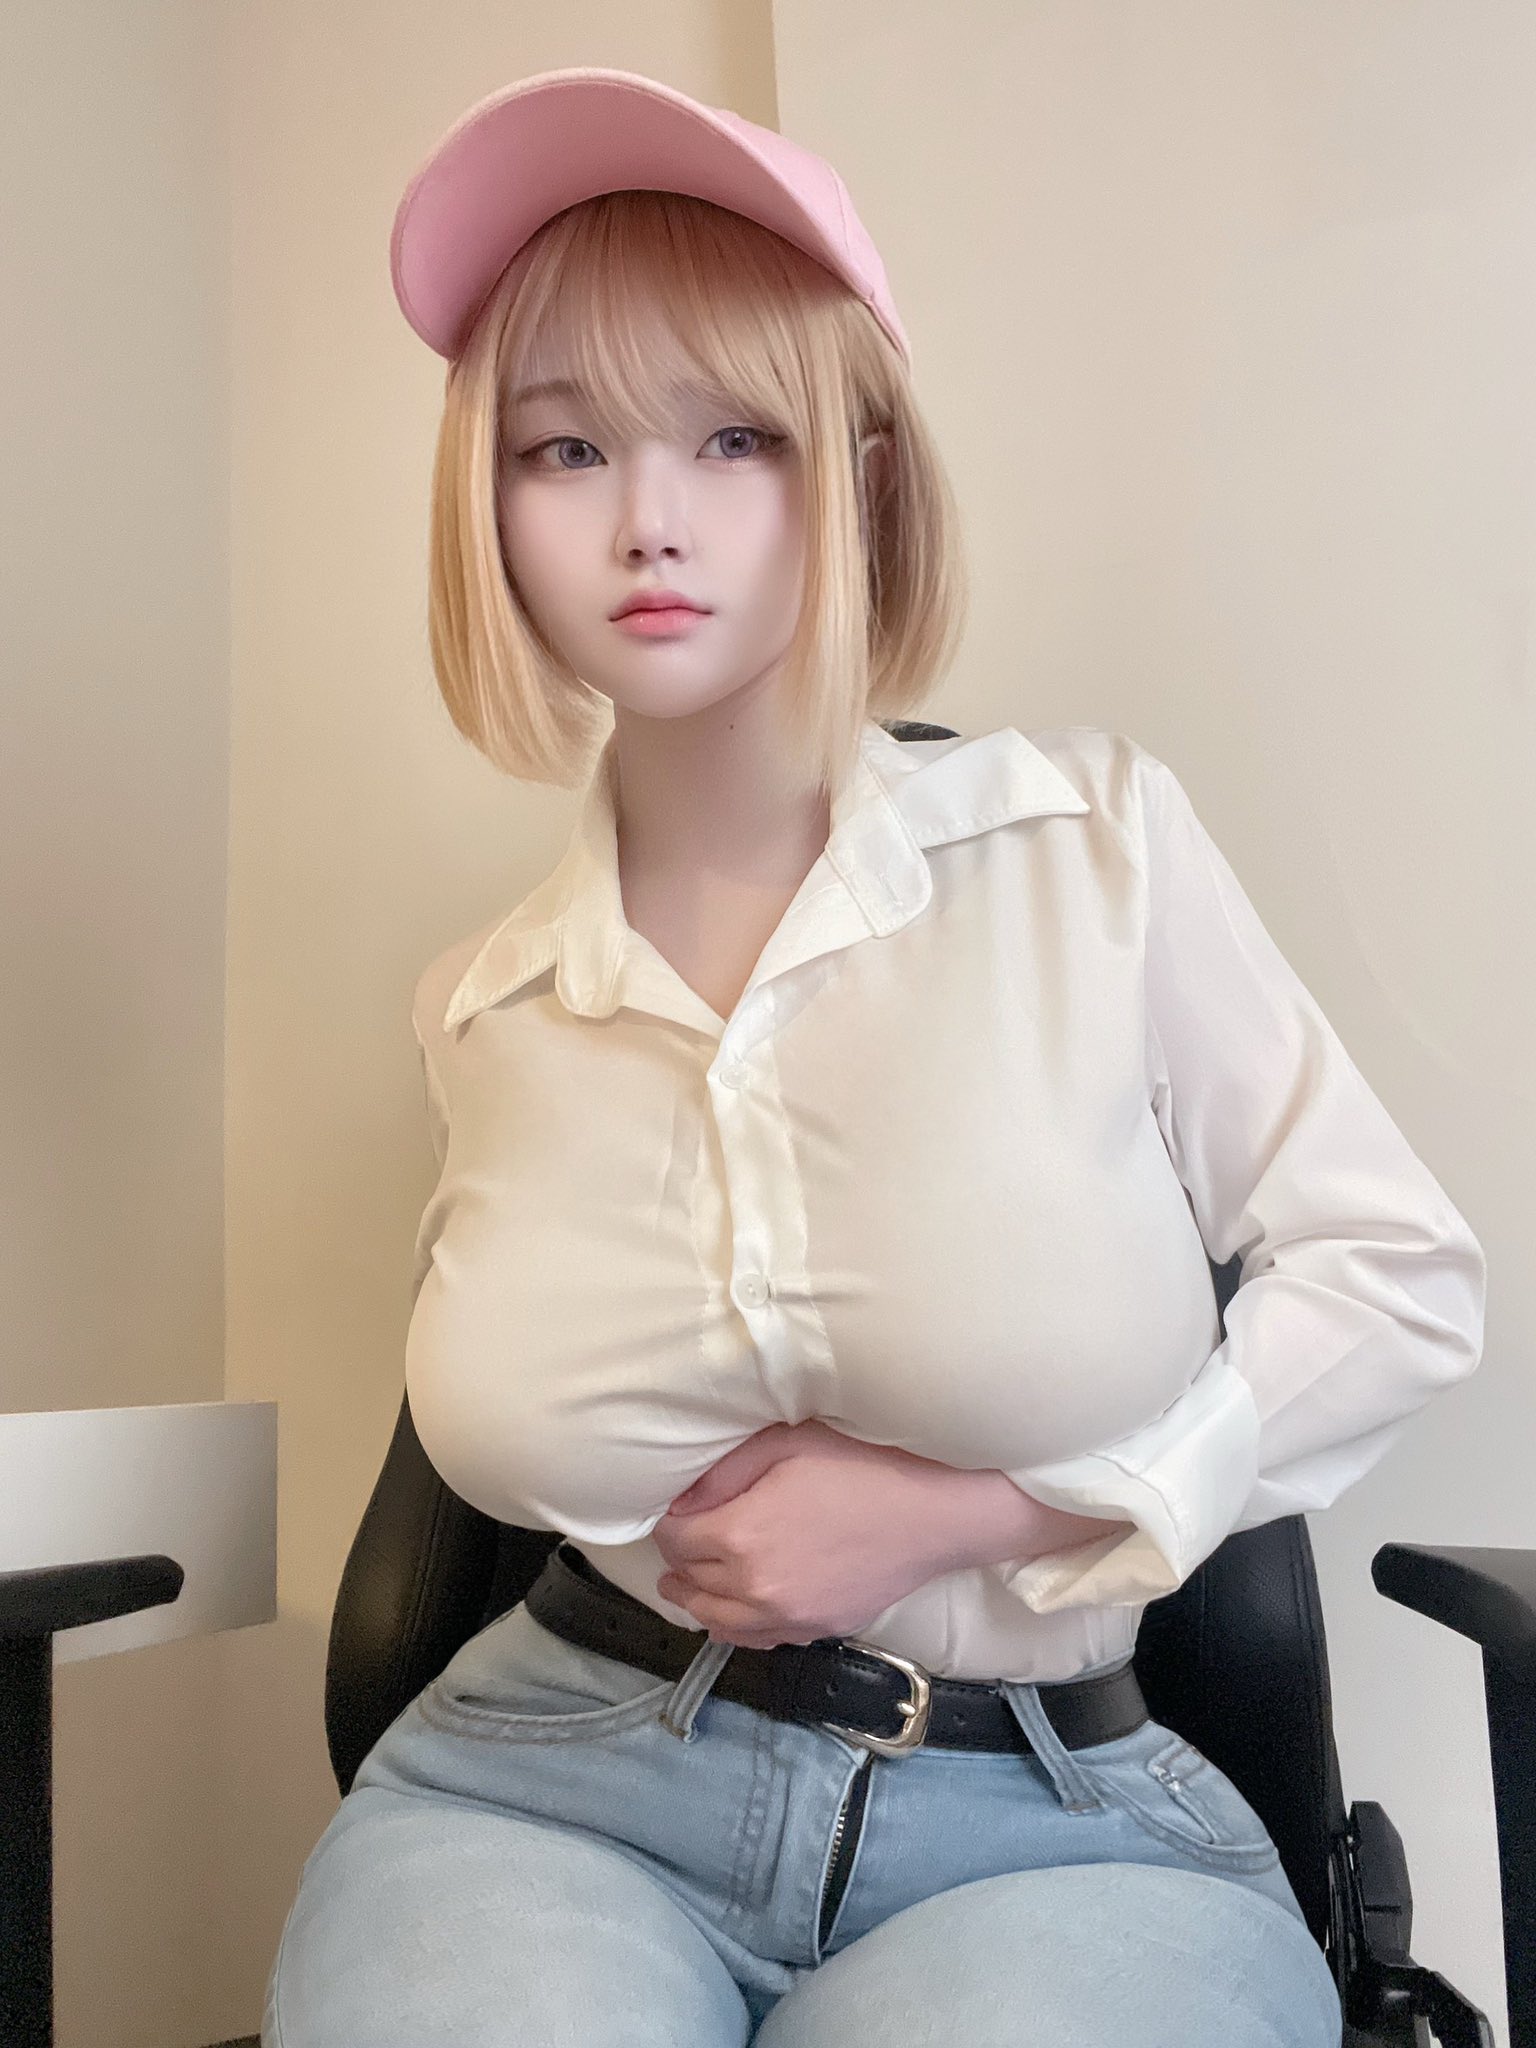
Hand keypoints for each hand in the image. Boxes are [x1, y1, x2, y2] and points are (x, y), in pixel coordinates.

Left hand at [652, 1421, 963, 1648]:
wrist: (934, 1512)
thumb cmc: (865, 1464)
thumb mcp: (785, 1445)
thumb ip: (724, 1473)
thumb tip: (682, 1502)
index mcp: (741, 1536)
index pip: (676, 1540)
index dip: (668, 1523)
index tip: (672, 1511)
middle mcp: (756, 1587)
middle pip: (692, 1582)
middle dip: (676, 1562)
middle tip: (673, 1545)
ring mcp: (789, 1616)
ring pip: (718, 1622)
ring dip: (696, 1601)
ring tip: (684, 1585)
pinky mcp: (818, 1628)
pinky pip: (758, 1640)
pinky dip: (734, 1628)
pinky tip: (730, 1615)